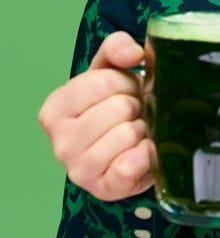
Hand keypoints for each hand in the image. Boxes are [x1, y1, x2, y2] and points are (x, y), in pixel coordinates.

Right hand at [38, 31, 154, 200]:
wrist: (127, 152)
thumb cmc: (114, 106)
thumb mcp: (110, 70)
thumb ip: (117, 48)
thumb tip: (134, 52)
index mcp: (55, 108)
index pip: (104, 81)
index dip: (126, 83)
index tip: (126, 92)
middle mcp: (60, 141)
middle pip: (119, 107)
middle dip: (136, 107)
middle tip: (134, 115)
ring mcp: (79, 169)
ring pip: (127, 134)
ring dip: (143, 130)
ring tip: (137, 132)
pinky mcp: (102, 188)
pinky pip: (131, 164)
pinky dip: (146, 155)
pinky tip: (143, 152)